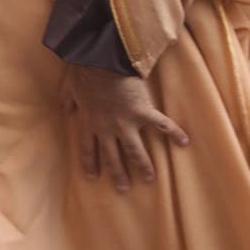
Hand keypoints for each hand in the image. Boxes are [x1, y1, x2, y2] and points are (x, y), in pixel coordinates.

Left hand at [63, 67, 188, 192]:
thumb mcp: (70, 87)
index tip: (93, 177)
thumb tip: (65, 109)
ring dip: (142, 165)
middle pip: (112, 157)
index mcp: (90, 122)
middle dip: (118, 174)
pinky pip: (161, 126)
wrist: (101, 61)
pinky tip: (184, 142)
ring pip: (134, 151)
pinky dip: (174, 133)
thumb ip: (67, 100)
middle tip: (123, 188)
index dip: (90, 163)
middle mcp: (107, 128)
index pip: (87, 148)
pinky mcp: (142, 112)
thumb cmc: (84, 71)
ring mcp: (126, 123)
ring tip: (150, 178)